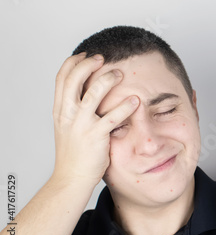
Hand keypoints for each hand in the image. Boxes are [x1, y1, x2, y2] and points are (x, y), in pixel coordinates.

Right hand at [52, 53, 138, 184]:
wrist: (71, 178)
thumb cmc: (74, 153)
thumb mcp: (68, 126)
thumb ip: (74, 108)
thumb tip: (85, 91)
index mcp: (60, 110)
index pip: (62, 78)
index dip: (74, 62)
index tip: (86, 55)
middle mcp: (67, 114)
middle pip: (74, 80)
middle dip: (88, 65)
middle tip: (103, 58)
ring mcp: (81, 125)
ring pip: (93, 94)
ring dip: (108, 80)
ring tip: (121, 73)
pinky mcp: (96, 136)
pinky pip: (112, 117)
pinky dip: (125, 106)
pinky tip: (135, 100)